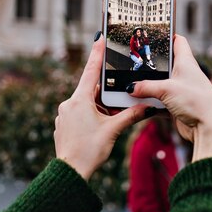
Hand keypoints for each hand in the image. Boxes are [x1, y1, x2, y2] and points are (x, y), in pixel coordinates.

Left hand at [55, 36, 148, 179]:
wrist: (70, 172)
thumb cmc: (89, 150)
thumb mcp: (113, 130)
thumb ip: (130, 116)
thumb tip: (148, 107)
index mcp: (79, 100)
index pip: (90, 71)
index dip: (96, 54)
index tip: (99, 39)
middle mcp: (69, 104)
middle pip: (90, 89)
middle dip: (105, 90)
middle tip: (117, 85)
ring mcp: (65, 115)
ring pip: (86, 103)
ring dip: (99, 106)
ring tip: (112, 114)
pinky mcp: (64, 125)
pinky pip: (80, 114)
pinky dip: (91, 115)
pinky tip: (100, 124)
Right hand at [127, 35, 211, 161]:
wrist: (209, 129)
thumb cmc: (196, 102)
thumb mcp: (166, 90)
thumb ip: (146, 87)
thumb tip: (130, 87)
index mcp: (186, 62)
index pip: (178, 41)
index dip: (167, 35)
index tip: (152, 34)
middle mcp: (185, 74)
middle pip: (165, 64)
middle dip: (149, 65)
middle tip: (133, 62)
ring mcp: (181, 90)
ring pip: (160, 84)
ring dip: (147, 86)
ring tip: (130, 84)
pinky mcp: (178, 105)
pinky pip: (160, 101)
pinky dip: (150, 103)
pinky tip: (138, 104)